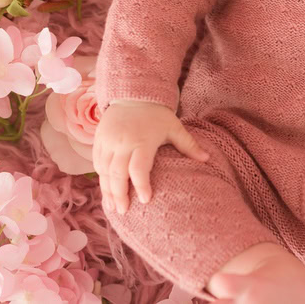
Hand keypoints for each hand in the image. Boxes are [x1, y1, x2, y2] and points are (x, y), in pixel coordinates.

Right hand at [92, 99, 210, 213]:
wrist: (133, 94)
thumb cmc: (156, 114)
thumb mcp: (174, 127)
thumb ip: (189, 145)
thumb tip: (207, 159)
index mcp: (142, 140)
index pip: (138, 168)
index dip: (141, 185)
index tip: (146, 200)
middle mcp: (122, 142)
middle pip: (117, 173)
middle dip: (119, 195)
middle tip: (123, 211)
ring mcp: (108, 141)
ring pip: (104, 171)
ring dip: (107, 190)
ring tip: (113, 207)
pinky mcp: (99, 140)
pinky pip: (97, 162)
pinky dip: (100, 178)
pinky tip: (106, 191)